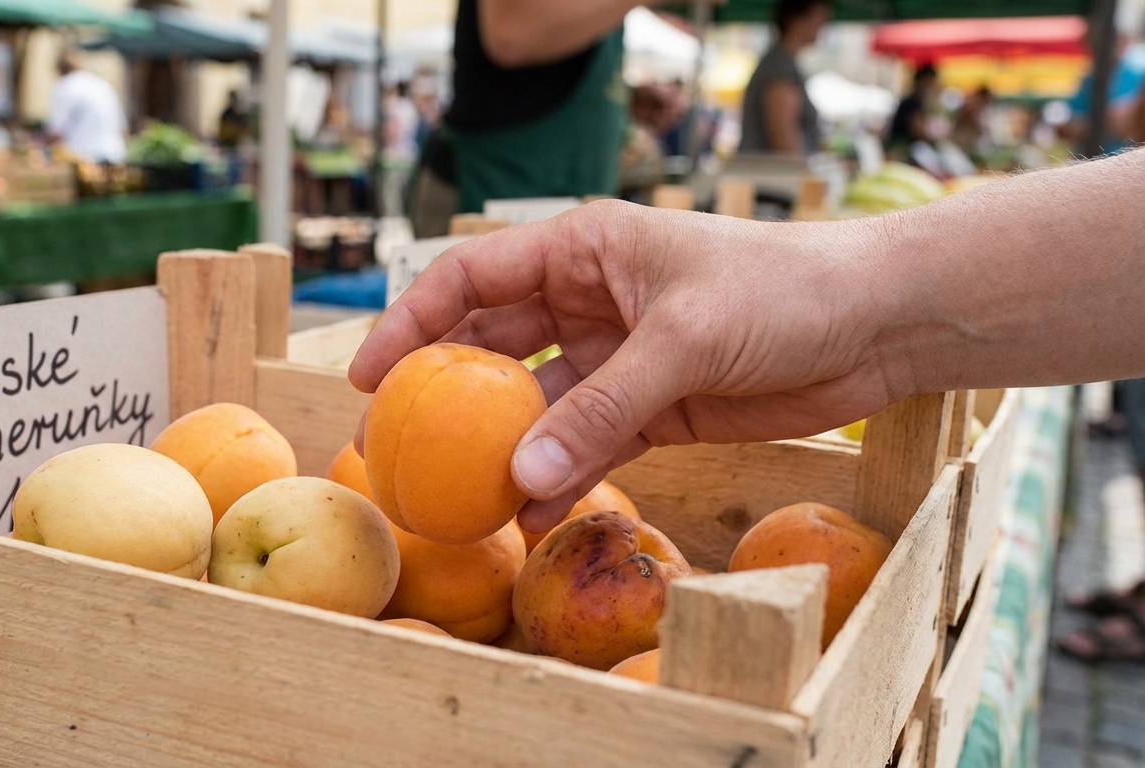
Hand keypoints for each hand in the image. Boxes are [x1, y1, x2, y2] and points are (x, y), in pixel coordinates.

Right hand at [350, 200, 899, 533]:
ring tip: (462, 501)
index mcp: (583, 251)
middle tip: (396, 453)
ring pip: (539, 408)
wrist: (877, 323)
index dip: (412, 324)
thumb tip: (522, 477)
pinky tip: (535, 513)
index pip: (472, 278)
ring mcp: (618, 358)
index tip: (368, 377)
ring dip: (505, 451)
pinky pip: (588, 445)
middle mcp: (589, 300)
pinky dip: (562, 477)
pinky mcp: (653, 409)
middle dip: (444, 399)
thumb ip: (601, 409)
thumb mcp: (682, 340)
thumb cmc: (782, 290)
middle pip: (492, 350)